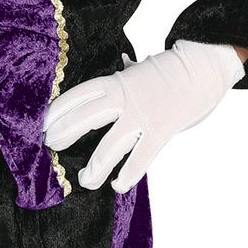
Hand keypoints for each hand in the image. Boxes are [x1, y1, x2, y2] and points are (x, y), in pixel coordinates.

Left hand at [42, 39, 246, 193]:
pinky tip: (117, 185)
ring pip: (109, 147)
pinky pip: (140, 158)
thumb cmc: (172, 71)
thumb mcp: (142, 69)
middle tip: (51, 147)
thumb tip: (122, 63)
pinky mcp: (161, 130)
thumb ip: (128, 74)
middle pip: (84, 119)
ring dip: (94, 167)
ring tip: (85, 180)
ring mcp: (142, 116)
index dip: (58, 110)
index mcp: (116, 81)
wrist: (204, 66)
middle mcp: (124, 99)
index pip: (78, 96)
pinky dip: (127, 174)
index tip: (43, 123)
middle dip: (64, 134)